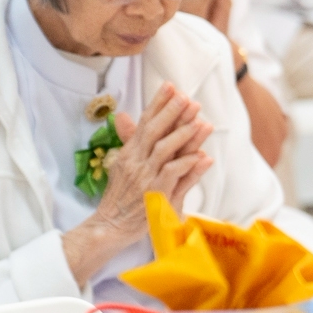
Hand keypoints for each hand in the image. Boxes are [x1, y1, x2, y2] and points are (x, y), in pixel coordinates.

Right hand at [67, 85, 215, 280]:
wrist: (111, 226)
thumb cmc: (123, 196)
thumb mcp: (124, 165)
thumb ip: (131, 141)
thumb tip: (123, 116)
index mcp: (130, 153)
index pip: (144, 123)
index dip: (158, 104)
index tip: (171, 86)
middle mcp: (135, 162)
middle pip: (153, 131)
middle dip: (171, 112)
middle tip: (188, 97)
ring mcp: (144, 178)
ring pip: (164, 151)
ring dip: (183, 135)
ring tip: (200, 121)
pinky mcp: (154, 194)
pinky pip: (171, 175)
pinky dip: (187, 165)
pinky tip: (201, 155)